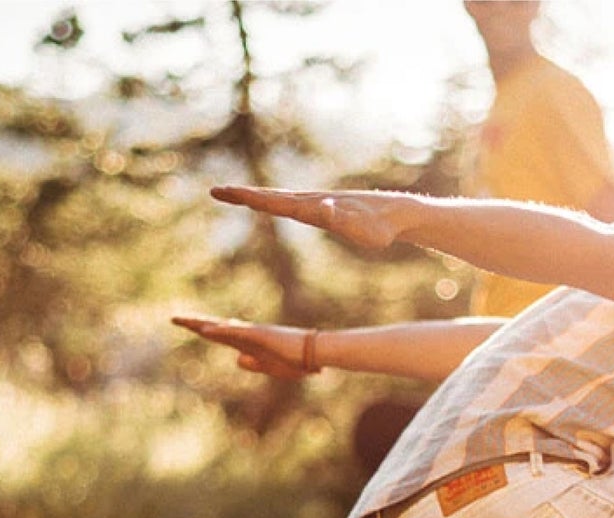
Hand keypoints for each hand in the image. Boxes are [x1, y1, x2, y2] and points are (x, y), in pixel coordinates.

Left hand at [172, 314, 310, 379]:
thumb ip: (254, 363)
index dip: (203, 330)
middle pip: (216, 327)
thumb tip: (238, 359)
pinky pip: (236, 332)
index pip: (221, 335)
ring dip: (202, 324)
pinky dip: (220, 331)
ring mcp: (254, 333)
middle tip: (173, 318)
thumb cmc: (297, 361)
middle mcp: (248, 335)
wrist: (316, 354)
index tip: (187, 326)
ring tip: (182, 320)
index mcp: (249, 344)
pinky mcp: (261, 335)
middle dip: (195, 323)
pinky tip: (206, 331)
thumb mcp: (270, 367)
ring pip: (222, 327)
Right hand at [210, 185, 409, 250]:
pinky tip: (267, 202)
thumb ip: (344, 219)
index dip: (250, 198)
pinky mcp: (322, 207)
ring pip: (279, 197)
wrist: (398, 214)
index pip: (276, 202)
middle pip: (271, 196)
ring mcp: (316, 203)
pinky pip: (290, 203)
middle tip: (215, 191)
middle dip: (243, 194)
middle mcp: (312, 201)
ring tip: (232, 194)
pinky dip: (272, 200)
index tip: (227, 192)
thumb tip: (324, 207)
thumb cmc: (381, 228)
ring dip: (254, 195)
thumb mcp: (364, 231)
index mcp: (314, 208)